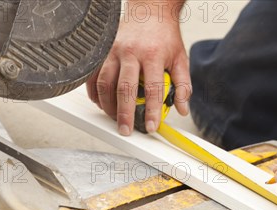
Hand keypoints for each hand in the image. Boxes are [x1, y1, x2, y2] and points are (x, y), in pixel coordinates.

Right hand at [86, 1, 190, 134]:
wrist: (150, 11)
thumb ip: (183, 85)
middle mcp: (131, 52)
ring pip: (105, 83)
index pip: (152, 89)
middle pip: (124, 88)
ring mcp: (114, 51)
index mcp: (153, 55)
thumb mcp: (180, 59)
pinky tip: (100, 102)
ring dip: (107, 105)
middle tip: (126, 130)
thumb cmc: (164, 36)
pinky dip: (94, 92)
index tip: (151, 126)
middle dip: (124, 114)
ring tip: (113, 118)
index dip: (152, 111)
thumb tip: (182, 109)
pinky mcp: (103, 50)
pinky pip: (93, 75)